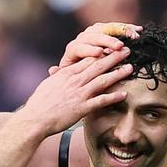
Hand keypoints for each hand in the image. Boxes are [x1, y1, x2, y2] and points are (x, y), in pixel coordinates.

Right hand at [17, 48, 133, 135]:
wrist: (35, 118)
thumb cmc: (40, 103)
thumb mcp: (49, 84)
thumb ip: (58, 76)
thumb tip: (58, 71)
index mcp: (67, 73)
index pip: (87, 59)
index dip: (101, 52)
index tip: (112, 47)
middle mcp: (74, 81)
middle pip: (98, 65)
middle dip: (114, 57)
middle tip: (127, 51)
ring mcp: (79, 94)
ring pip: (103, 80)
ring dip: (118, 73)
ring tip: (130, 68)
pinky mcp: (82, 108)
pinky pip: (101, 101)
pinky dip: (113, 97)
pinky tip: (124, 94)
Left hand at [49, 22, 141, 73]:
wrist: (80, 69)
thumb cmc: (73, 77)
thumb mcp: (66, 77)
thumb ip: (60, 74)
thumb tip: (52, 70)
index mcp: (73, 49)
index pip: (79, 46)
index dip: (89, 50)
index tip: (99, 54)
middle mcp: (83, 38)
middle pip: (95, 35)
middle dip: (108, 40)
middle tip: (118, 46)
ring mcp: (96, 32)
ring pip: (107, 28)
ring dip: (120, 32)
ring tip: (132, 37)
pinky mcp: (107, 31)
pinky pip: (118, 27)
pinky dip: (128, 28)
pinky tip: (138, 30)